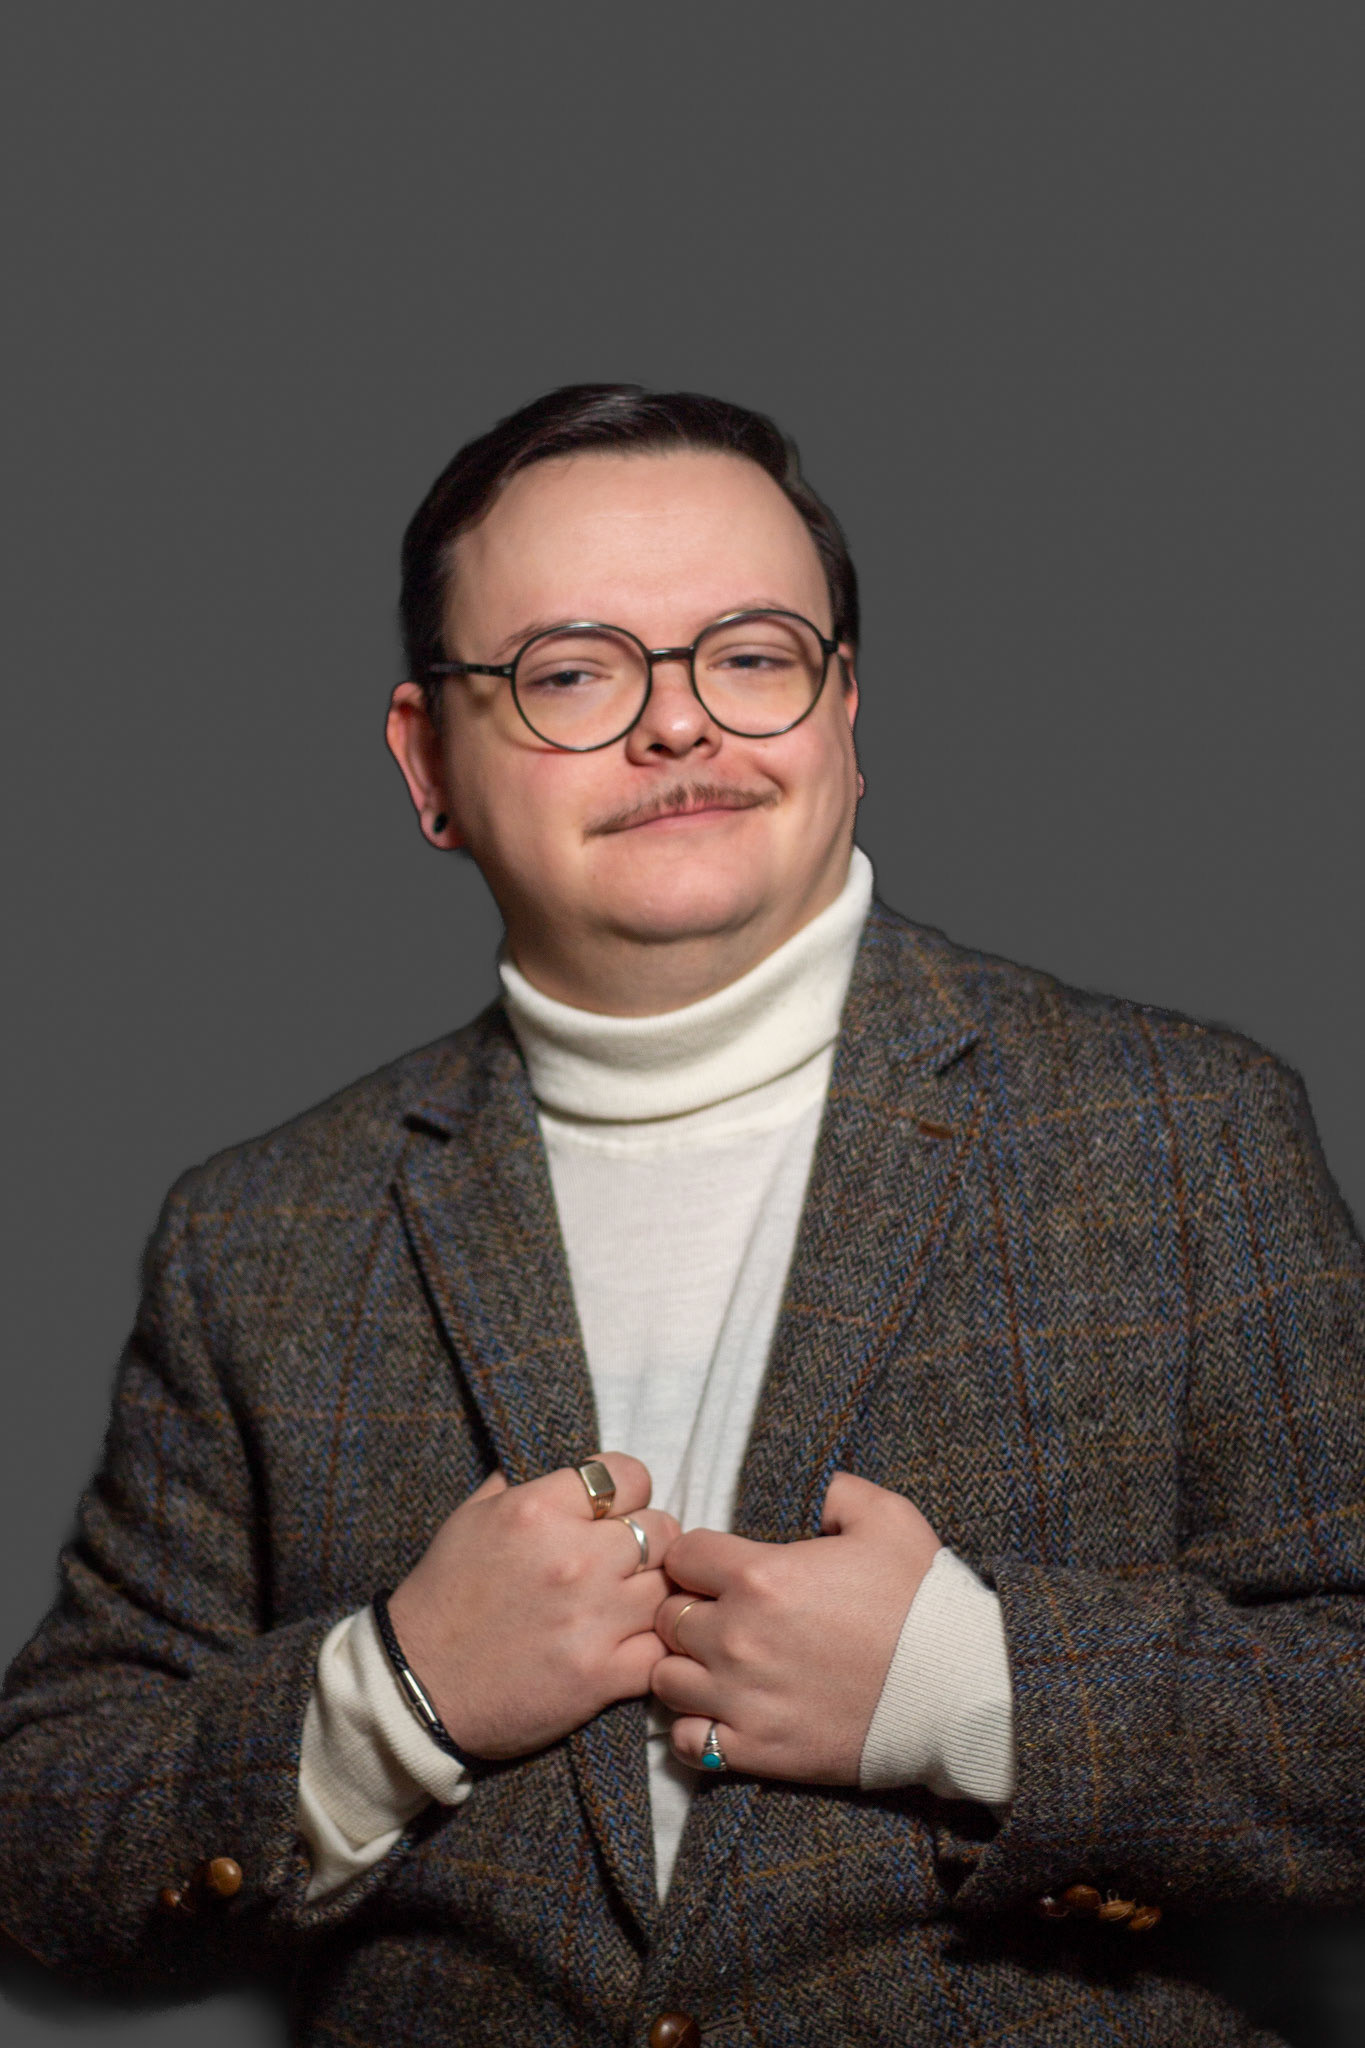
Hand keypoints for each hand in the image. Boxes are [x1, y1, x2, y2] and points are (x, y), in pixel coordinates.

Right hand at [388, 1453, 678, 1759]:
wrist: (417, 1688)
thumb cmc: (443, 1597)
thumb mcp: (472, 1517)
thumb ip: (526, 1483)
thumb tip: (572, 1465)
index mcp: (539, 1511)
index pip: (630, 1474)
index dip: (627, 1492)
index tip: (613, 1513)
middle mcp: (573, 1558)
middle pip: (662, 1528)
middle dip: (648, 1542)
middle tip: (625, 1562)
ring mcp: (592, 1619)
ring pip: (671, 1587)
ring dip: (654, 1594)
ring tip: (629, 1603)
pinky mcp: (602, 1675)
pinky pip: (664, 1648)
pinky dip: (656, 1647)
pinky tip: (634, 1644)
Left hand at [651, 1471, 941, 1783]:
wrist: (960, 1690)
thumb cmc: (923, 1601)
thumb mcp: (887, 1518)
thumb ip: (834, 1490)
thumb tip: (809, 1490)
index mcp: (762, 1575)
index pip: (682, 1555)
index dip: (699, 1557)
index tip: (721, 1568)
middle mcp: (739, 1637)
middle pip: (667, 1617)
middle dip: (689, 1609)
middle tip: (722, 1615)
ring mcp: (744, 1698)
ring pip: (666, 1679)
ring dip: (687, 1667)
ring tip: (720, 1663)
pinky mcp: (758, 1750)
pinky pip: (690, 1741)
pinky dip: (697, 1727)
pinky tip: (724, 1710)